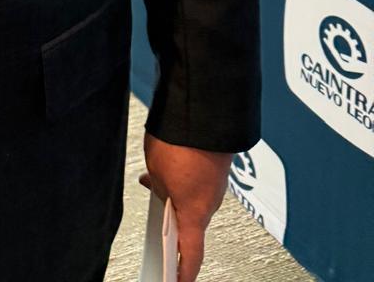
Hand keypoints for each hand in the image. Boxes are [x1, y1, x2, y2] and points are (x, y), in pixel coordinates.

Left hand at [140, 134, 232, 281]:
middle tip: (158, 229)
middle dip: (174, 224)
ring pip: (195, 199)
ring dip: (178, 197)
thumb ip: (159, 189)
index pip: (191, 254)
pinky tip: (168, 166)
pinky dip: (185, 179)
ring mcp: (217, 183)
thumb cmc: (181, 141)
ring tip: (155, 187)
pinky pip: (200, 180)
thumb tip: (158, 191)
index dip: (183, 272)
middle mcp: (212, 201)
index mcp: (196, 212)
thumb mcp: (156, 171)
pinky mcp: (218, 164)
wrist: (201, 109)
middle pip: (193, 224)